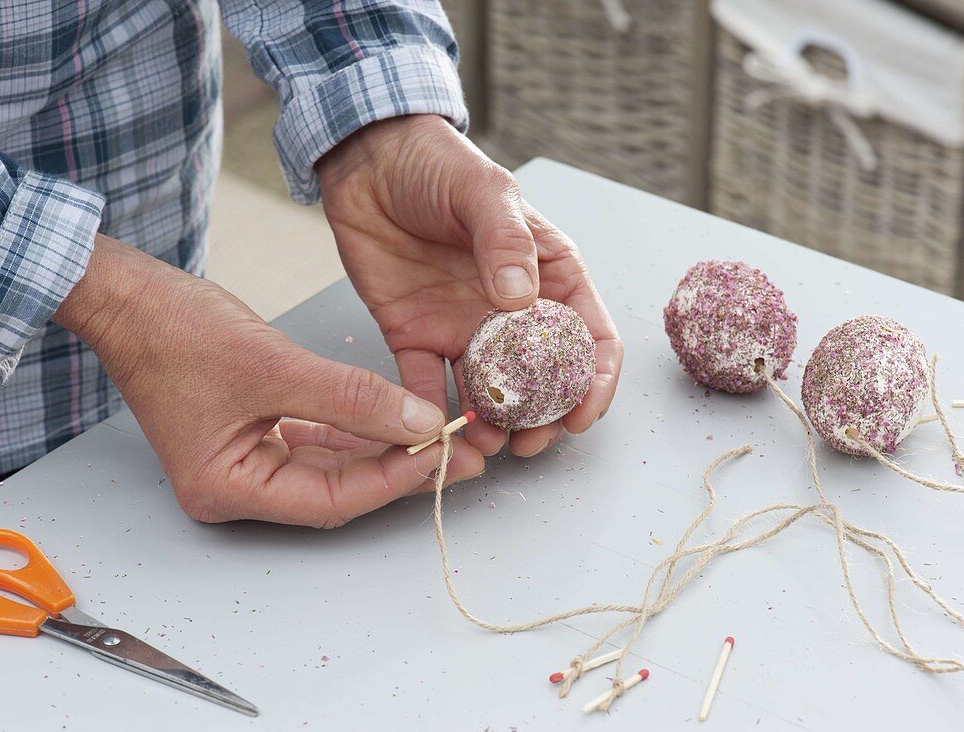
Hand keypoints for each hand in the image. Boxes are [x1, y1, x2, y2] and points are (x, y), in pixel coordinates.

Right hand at [54, 235, 483, 526]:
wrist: (128, 297)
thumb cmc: (174, 331)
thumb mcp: (274, 365)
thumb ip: (351, 398)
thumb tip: (418, 421)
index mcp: (227, 487)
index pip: (332, 497)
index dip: (394, 477)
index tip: (443, 452)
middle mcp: (237, 485)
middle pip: (338, 489)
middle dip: (400, 468)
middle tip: (461, 452)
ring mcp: (245, 460)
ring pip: (332, 465)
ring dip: (385, 448)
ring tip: (442, 435)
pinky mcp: (253, 431)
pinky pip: (317, 440)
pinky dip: (357, 429)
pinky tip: (398, 418)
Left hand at [317, 115, 621, 456]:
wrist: (370, 160)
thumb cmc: (440, 165)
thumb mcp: (485, 192)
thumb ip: (507, 242)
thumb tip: (520, 300)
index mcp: (547, 277)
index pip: (589, 338)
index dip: (594, 383)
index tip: (581, 415)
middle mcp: (511, 312)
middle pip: (542, 381)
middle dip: (543, 419)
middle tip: (530, 443)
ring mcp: (463, 328)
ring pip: (488, 394)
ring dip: (491, 426)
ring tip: (485, 446)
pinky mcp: (415, 336)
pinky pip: (425, 385)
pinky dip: (429, 414)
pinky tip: (431, 435)